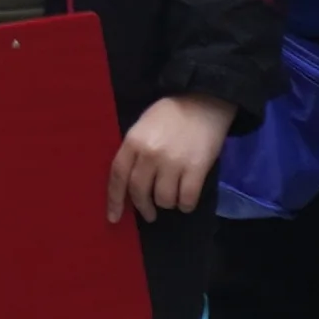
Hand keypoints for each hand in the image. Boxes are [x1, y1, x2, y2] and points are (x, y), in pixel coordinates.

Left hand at [110, 94, 236, 221]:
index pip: (118, 176)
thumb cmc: (171, 114)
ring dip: (168, 203)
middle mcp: (150, 154)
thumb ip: (135, 152)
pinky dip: (186, 204)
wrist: (204, 101)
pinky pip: (187, 199)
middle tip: (149, 213)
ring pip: (164, 200)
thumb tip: (130, 184)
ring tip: (173, 196)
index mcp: (133, 141)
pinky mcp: (196, 169)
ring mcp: (173, 163)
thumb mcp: (143, 126)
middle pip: (140, 192)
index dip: (114, 200)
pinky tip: (187, 199)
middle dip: (144, 208)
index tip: (113, 217)